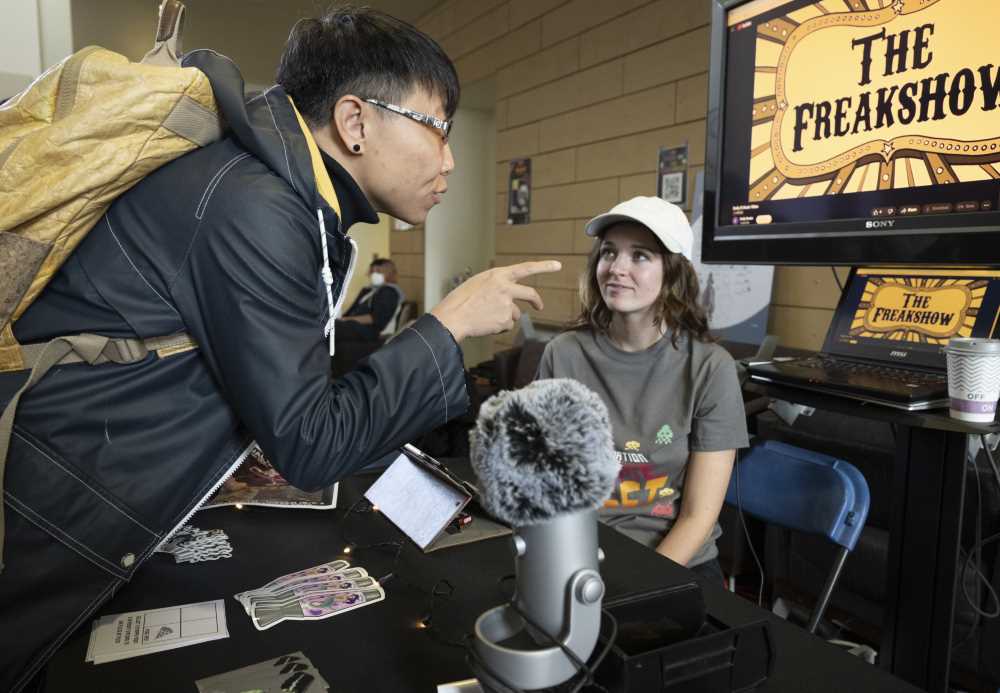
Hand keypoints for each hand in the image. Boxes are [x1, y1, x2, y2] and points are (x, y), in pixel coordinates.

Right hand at [430, 260, 561, 340]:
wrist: (453, 317)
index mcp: (498, 275)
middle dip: (537, 301)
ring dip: (506, 317)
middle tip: (539, 306)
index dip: (544, 266)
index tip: (557, 265)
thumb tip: (509, 292)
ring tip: (486, 317)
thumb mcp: (478, 283)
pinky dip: (499, 326)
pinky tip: (486, 323)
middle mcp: (506, 288)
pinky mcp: (505, 320)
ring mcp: (507, 304)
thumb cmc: (461, 300)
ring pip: (515, 313)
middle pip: (530, 294)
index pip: (526, 268)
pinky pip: (507, 325)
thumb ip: (496, 284)